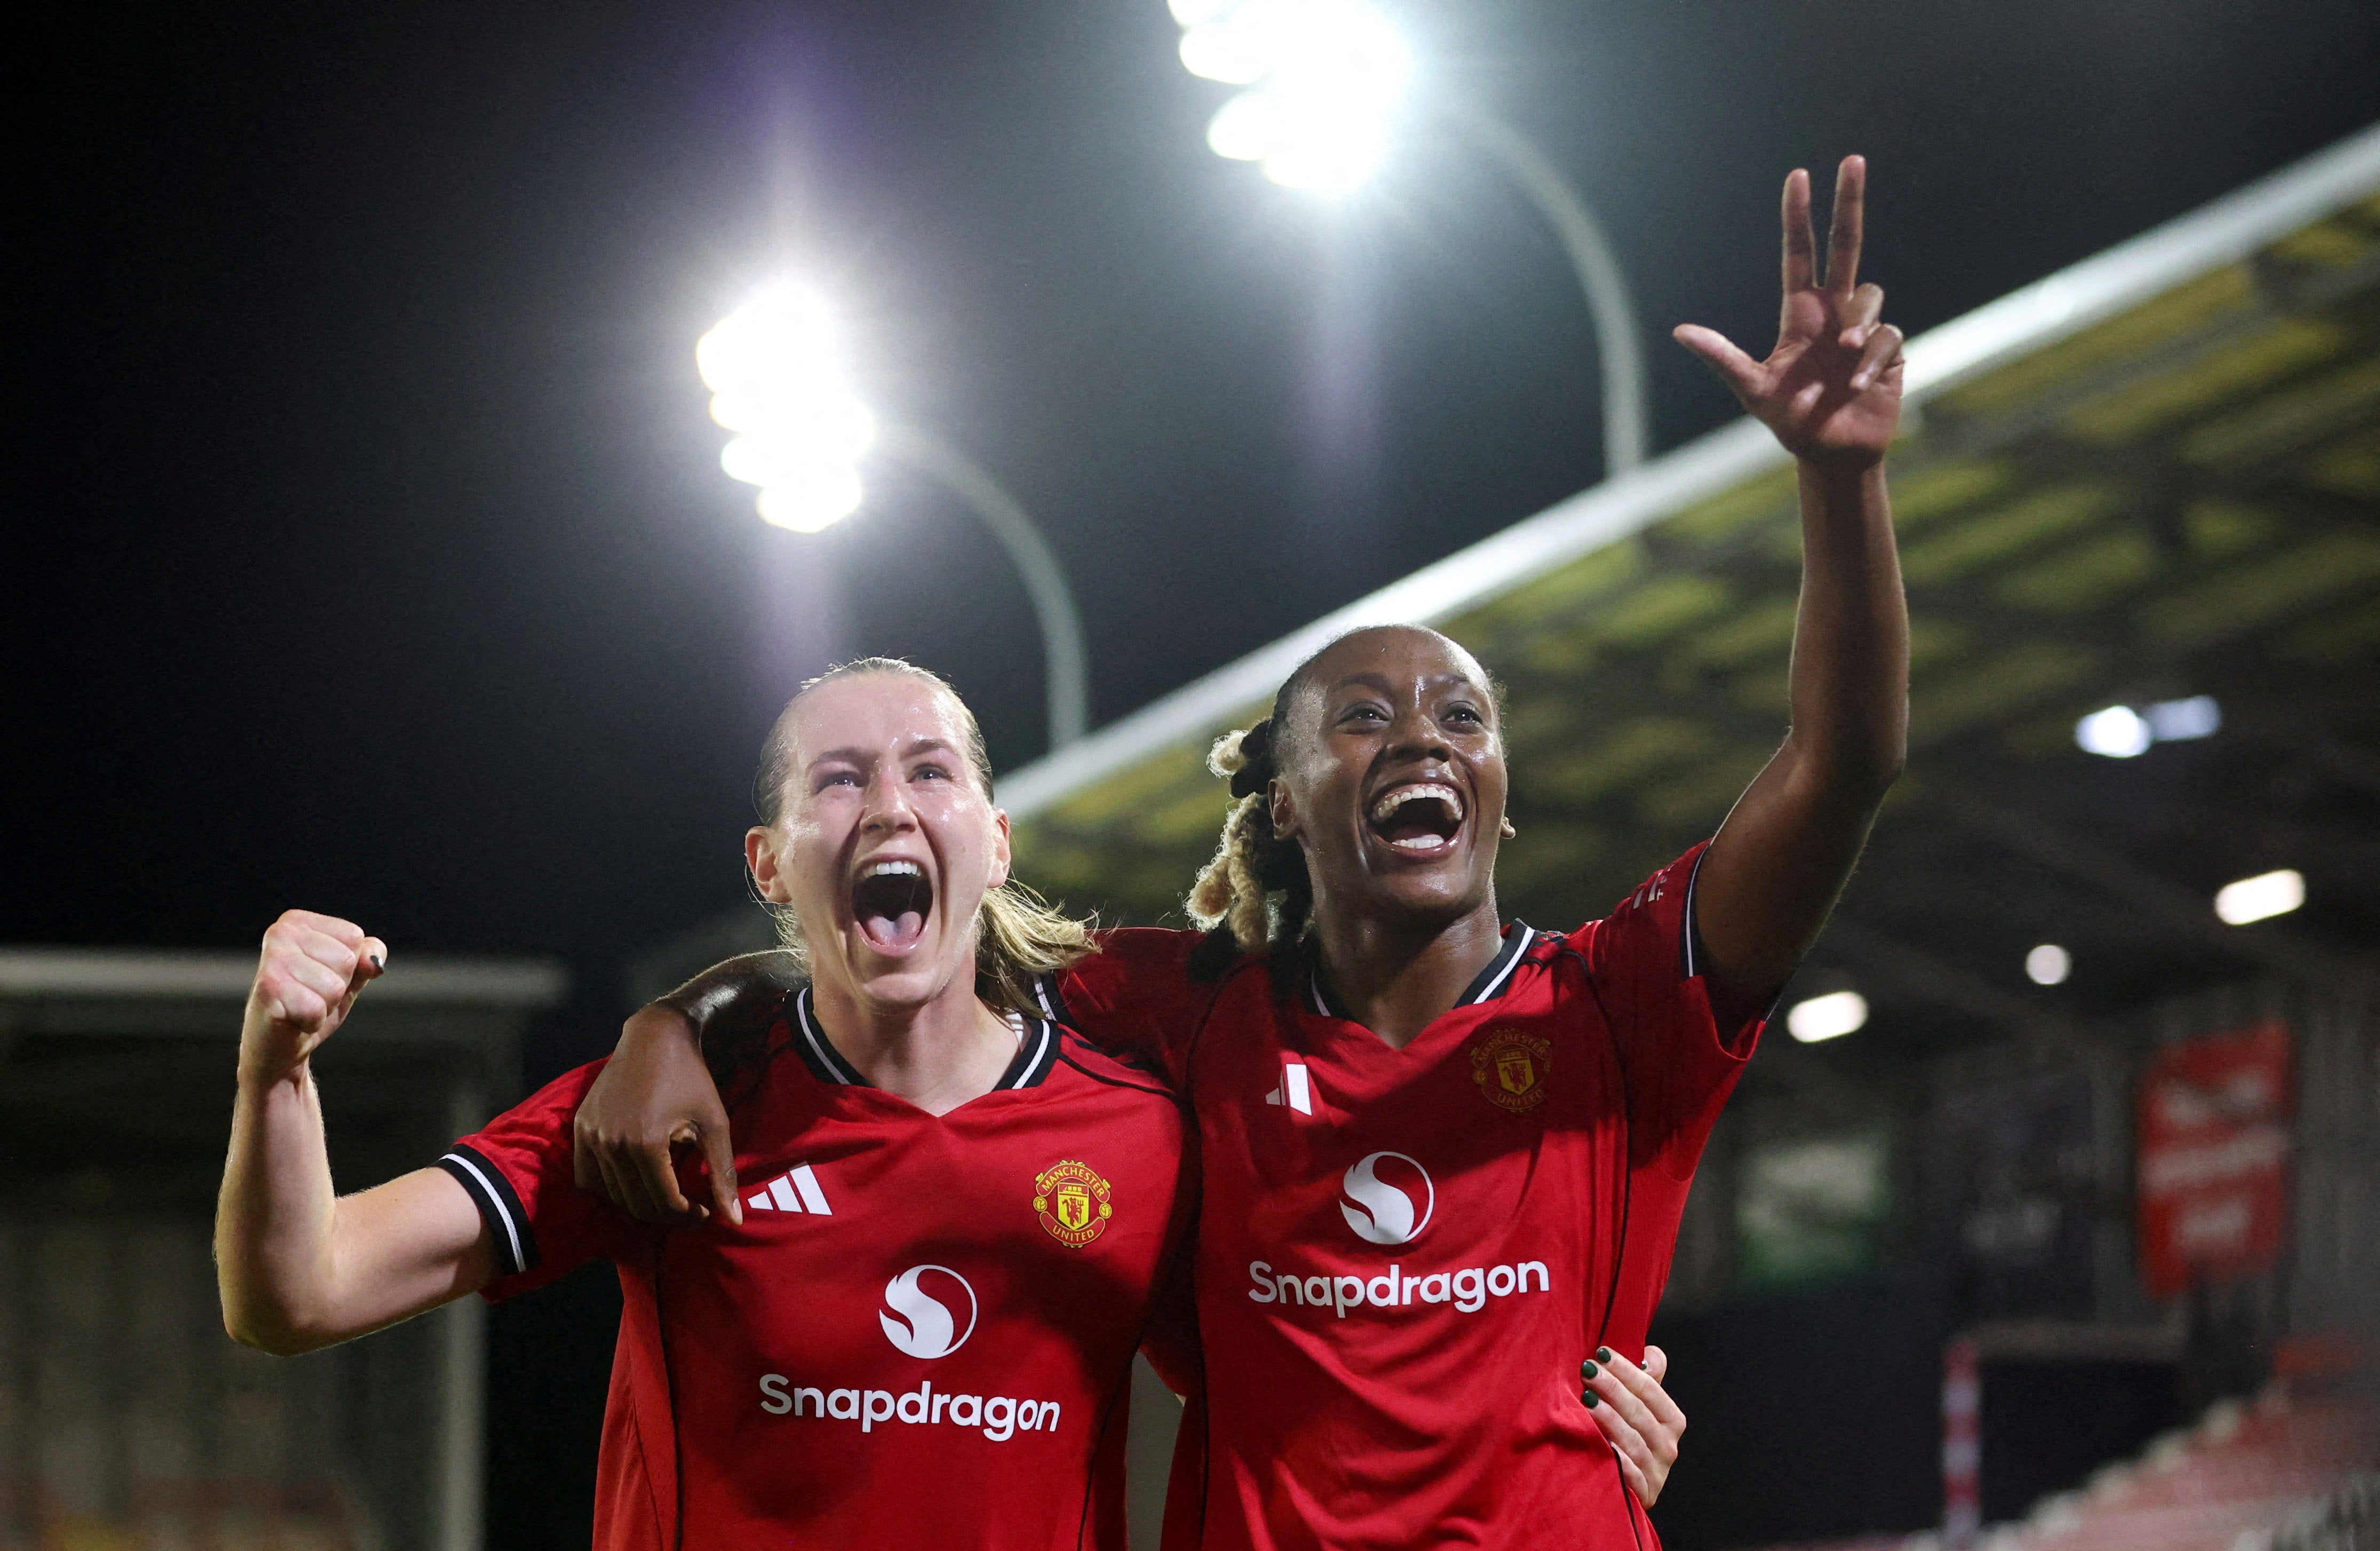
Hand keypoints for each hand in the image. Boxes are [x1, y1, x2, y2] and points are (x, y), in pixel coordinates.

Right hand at [241, 910, 384, 1085]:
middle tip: (309, 996)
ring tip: (301, 1007)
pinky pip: (316, 1008)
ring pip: (334, 986)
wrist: (277, 1047)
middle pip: (346, 960)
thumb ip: (365, 958)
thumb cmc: (309, 1005)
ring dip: (324, 1006)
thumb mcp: (346, 977)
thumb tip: (373, 958)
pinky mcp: (268, 990)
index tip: (320, 978)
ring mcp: (272, 960)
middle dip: (336, 987)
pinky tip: (294, 1020)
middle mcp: (281, 932)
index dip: (348, 967)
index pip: (354, 937)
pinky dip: (312, 1021)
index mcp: (297, 922)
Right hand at [572, 1006, 741, 1226]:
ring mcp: (591, 1137)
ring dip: (638, 1204)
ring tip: (663, 1196)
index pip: (663, 1204)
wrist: (654, 1037)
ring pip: (611, 1196)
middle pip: (636, 1205)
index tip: (704, 1212)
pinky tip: (632, 1182)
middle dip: (666, 1215)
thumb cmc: (691, 1078)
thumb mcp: (714, 1123)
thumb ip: (723, 1173)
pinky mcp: (581, 1129)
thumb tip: (735, 1220)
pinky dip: (608, 1189)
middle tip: (687, 1208)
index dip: (687, 1216)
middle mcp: (612, 1144)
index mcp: (646, 1144)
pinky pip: (587, 1177)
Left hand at [1581, 1344, 1685, 1507]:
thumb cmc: (1625, 1437)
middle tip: (1587, 1370)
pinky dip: (1616, 1458)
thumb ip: (1647, 1381)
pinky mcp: (1643, 1495)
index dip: (1627, 1370)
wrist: (1621, 1488)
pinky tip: (1597, 1443)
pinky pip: (1629, 1474)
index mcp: (1671, 1421)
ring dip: (1609, 1418)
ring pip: (1633, 1440)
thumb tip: (1651, 1353)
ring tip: (1586, 1399)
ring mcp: (1656, 1473)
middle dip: (1612, 1388)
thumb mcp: (1638, 1408)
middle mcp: (1668, 1447)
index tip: (1601, 1353)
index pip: (1651, 1390)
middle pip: (1639, 1413)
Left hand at [1675, 156, 1904, 468]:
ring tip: (1843, 359)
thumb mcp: (1752, 389)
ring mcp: (1863, 327)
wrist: (1832, 454)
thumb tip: (1680, 331)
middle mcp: (1834, 311)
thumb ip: (1722, 358)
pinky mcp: (1890, 349)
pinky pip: (1885, 337)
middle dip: (1849, 201)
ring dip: (1857, 324)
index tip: (1798, 176)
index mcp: (1801, 313)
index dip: (1798, 216)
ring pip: (1870, 295)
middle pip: (1846, 243)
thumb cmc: (1790, 421)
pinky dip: (1871, 359)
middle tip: (1852, 159)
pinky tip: (1857, 387)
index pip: (1800, 253)